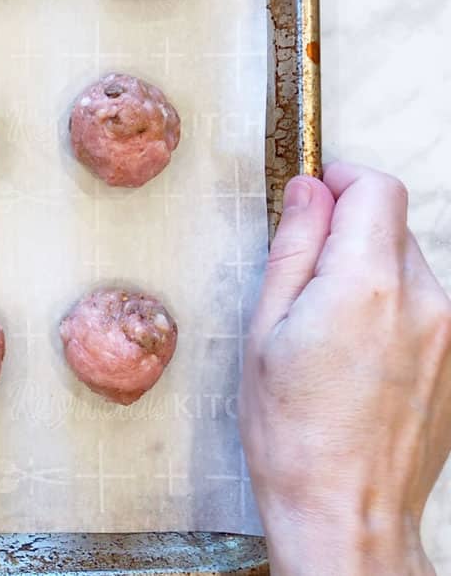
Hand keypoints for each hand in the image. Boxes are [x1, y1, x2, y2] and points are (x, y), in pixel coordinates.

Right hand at [241, 162, 450, 574]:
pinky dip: (391, 311)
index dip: (341, 180)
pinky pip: (424, 308)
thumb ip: (293, 250)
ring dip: (369, 275)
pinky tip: (356, 359)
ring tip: (326, 333)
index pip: (376, 189)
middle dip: (349, 233)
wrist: (345, 509)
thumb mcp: (265, 331)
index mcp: (368, 284)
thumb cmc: (294, 433)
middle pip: (392, 226)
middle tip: (301, 282)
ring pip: (408, 268)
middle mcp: (425, 300)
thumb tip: (307, 193)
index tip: (314, 194)